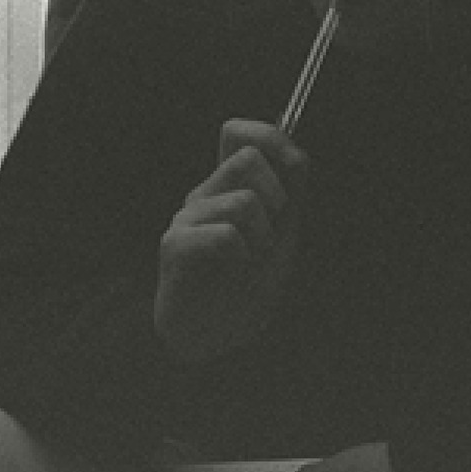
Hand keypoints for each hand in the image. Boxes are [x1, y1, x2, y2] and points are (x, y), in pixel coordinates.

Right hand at [154, 118, 308, 361]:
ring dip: (263, 238)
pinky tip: (233, 271)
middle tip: (269, 235)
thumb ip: (288, 194)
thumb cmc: (245, 287)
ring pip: (244, 201)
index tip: (292, 165)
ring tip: (251, 263)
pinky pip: (227, 235)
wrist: (213, 337)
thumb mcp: (280, 234)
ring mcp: (185, 218)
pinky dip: (242, 258)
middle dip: (277, 198)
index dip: (268, 136)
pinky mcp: (175, 246)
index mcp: (226, 187)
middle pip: (248, 159)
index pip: (237, 133)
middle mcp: (202, 195)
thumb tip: (295, 154)